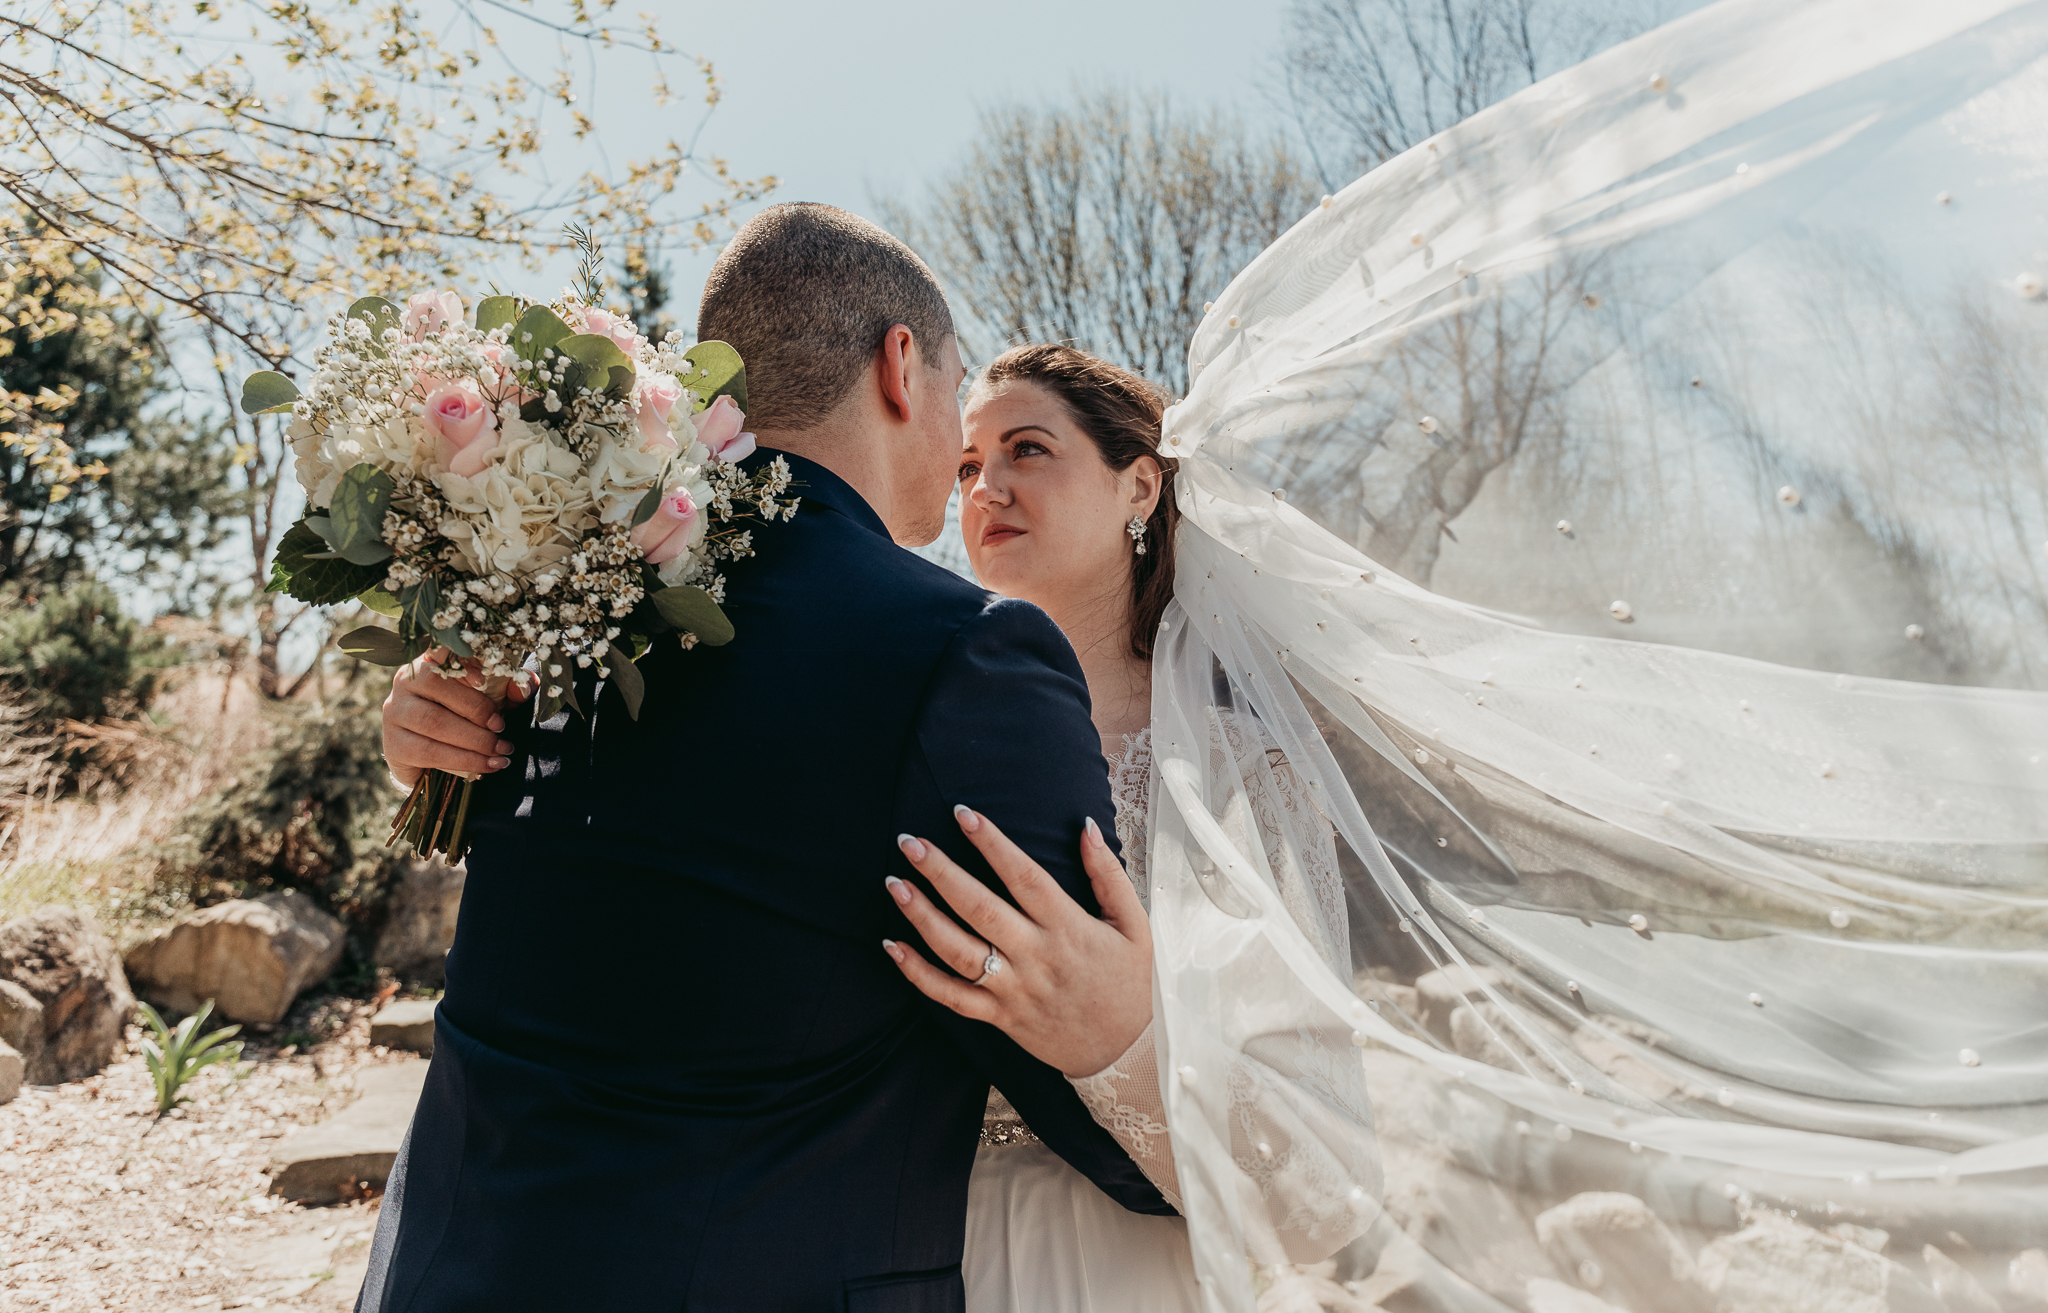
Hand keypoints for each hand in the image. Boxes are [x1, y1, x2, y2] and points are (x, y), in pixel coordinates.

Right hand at [380, 649, 524, 786]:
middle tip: (503, 730)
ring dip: (474, 740)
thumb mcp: (488, 699)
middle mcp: (404, 682)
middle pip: (437, 687)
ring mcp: (394, 713)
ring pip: (434, 722)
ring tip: (501, 752)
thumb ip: (508, 689)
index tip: (483, 679)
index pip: (439, 652)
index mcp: (428, 663)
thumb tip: (526, 685)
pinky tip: (486, 767)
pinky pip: (429, 751)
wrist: (429, 758)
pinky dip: (463, 760)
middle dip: (477, 710)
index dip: (459, 662)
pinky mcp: (394, 744)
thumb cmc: (463, 718)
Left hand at [884, 806, 1152, 1078]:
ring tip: (894, 884)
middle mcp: (1036, 956)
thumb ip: (1108, 874)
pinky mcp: (1000, 1017)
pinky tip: (893, 948)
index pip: (1023, 876)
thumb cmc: (1131, 984)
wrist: (1128, 1055)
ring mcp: (1014, 989)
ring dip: (921, 916)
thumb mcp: (1134, 925)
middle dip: (940, 871)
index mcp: (1068, 927)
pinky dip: (919, 974)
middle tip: (910, 842)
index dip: (992, 843)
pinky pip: (952, 997)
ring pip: (958, 950)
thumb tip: (1087, 825)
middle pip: (979, 908)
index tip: (963, 813)